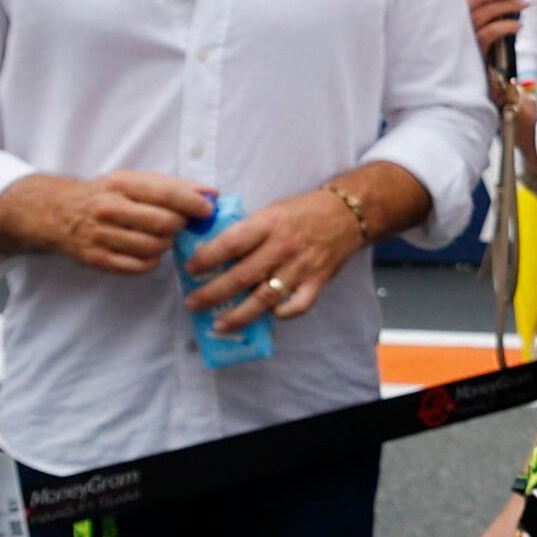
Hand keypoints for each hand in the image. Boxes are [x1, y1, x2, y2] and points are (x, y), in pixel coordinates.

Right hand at [55, 170, 208, 277]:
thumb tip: (211, 193)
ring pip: (154, 248)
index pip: (167, 194)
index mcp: (121, 184)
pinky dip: (151, 261)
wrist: (59, 213)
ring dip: (166, 244)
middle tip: (180, 224)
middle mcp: (109, 209)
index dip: (193, 204)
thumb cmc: (106, 195)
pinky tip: (148, 251)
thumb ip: (173, 186)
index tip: (207, 210)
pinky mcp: (98, 259)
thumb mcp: (133, 180)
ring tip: (162, 237)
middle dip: (180, 226)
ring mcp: (102, 236)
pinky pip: (139, 267)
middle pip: (164, 224)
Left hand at [185, 188, 366, 329]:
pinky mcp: (318, 282)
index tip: (190, 270)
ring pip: (265, 298)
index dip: (207, 259)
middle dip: (213, 294)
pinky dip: (282, 314)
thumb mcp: (271, 211)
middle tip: (193, 304)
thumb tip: (212, 251)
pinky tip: (268, 318)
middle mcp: (283, 246)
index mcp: (268, 223)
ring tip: (218, 325)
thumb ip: (247, 231)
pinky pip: (298, 306)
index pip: (231, 243)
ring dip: (239, 315)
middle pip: (242, 276)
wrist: (347, 214)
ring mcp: (301, 267)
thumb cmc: (302, 212)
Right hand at [463, 0, 523, 55]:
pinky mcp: (473, 49)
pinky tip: (518, 26)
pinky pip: (489, 32)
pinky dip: (506, 26)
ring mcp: (464, 34)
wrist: (481, 75)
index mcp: (462, 6)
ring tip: (525, 5)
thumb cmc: (489, 43)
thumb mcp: (493, 18)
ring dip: (508, 5)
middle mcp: (459, 18)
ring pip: (484, 12)